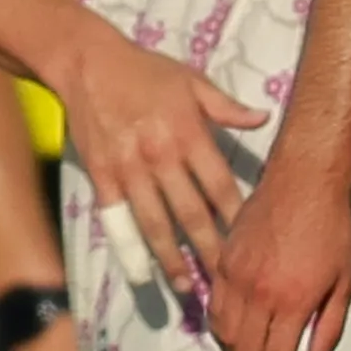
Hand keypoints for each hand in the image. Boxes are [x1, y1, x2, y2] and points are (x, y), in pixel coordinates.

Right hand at [44, 24, 267, 283]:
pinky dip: (130, 248)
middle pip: (192, 212)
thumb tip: (263, 119)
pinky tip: (142, 272)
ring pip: (155, 223)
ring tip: (188, 287)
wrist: (87, 63)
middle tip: (227, 282)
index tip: (252, 244)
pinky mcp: (101, 176)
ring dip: (173, 258)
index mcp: (188, 132)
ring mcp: (128, 169)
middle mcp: (160, 155)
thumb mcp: (191, 80)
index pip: (220, 185)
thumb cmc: (145, 70)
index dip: (237, 217)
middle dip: (211, 250)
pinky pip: (118, 219)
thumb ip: (226, 106)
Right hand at [206, 170, 350, 350]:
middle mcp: (258, 294)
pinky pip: (214, 307)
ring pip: (224, 334)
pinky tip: (236, 331)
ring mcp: (235, 277)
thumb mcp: (344, 282)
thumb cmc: (333, 229)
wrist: (304, 181)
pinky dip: (222, 328)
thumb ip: (329, 328)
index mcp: (292, 302)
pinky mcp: (222, 262)